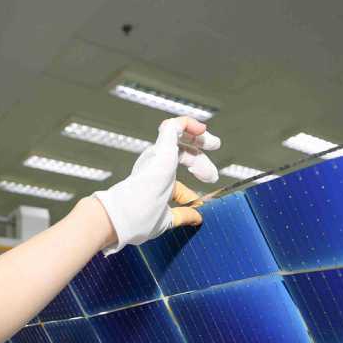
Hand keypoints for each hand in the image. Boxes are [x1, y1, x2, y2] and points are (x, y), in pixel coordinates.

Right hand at [91, 116, 220, 253]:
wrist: (127, 215)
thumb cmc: (138, 219)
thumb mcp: (168, 218)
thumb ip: (184, 215)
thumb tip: (198, 217)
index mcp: (156, 179)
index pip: (177, 172)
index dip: (197, 172)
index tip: (212, 180)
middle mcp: (155, 164)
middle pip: (181, 151)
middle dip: (199, 151)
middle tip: (215, 153)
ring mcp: (157, 155)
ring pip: (178, 134)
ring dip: (197, 137)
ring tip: (215, 143)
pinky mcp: (161, 148)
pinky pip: (174, 126)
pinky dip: (188, 123)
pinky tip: (201, 129)